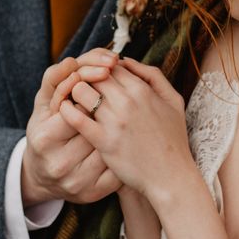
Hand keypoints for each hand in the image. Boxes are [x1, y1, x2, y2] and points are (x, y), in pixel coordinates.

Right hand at [21, 49, 121, 204]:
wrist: (43, 175)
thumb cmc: (46, 130)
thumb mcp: (42, 105)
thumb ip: (55, 80)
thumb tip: (73, 61)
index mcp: (45, 138)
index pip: (76, 108)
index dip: (93, 91)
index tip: (106, 75)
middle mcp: (60, 163)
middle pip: (97, 127)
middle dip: (110, 107)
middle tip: (121, 93)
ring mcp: (78, 182)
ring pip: (111, 146)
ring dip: (122, 128)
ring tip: (127, 113)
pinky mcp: (94, 193)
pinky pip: (117, 167)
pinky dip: (124, 151)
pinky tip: (127, 138)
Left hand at [59, 58, 194, 200]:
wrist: (171, 176)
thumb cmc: (173, 137)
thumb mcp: (173, 100)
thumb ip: (153, 75)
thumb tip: (125, 61)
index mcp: (143, 89)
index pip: (111, 66)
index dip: (101, 69)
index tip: (98, 78)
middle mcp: (127, 101)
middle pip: (94, 75)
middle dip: (86, 77)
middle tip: (82, 86)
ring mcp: (114, 121)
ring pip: (82, 91)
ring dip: (75, 92)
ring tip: (75, 99)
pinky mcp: (103, 141)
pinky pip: (76, 118)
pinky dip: (67, 110)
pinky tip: (65, 111)